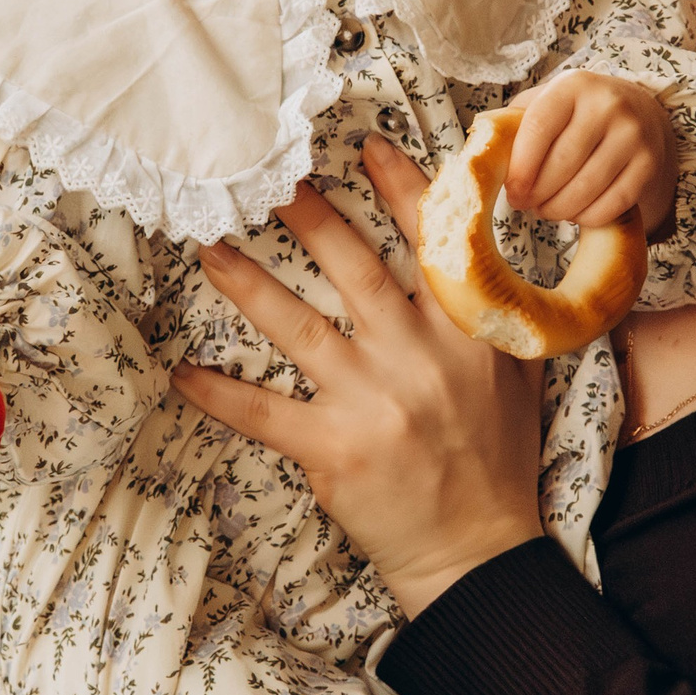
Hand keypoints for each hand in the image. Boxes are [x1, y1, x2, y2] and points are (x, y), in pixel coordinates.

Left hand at [175, 135, 544, 618]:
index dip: (397, 189)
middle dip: (307, 216)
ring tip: (208, 248)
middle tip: (265, 177)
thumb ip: (488, 310)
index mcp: (467, 332)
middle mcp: (419, 357)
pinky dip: (220, 394)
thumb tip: (466, 244)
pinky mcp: (334, 450)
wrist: (479, 548)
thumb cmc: (495, 455)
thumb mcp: (513, 371)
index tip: (362, 147)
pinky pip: (263, 413)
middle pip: (353, 269)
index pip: (432, 243)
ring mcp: (373, 403)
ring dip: (248, 284)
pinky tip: (182, 374)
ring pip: (298, 327)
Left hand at [505, 71, 675, 232]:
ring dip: (558, 210)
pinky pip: (611, 205)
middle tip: (525, 205)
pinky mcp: (649, 164)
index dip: (520, 168)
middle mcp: (608, 105)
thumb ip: (514, 122)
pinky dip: (587, 217)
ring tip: (547, 210)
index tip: (511, 190)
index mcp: (573, 86)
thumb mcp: (547, 103)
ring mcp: (633, 135)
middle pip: (561, 165)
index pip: (538, 130)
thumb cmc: (577, 114)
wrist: (640, 113)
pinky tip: (575, 213)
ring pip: (585, 189)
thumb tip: (482, 149)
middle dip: (536, 194)